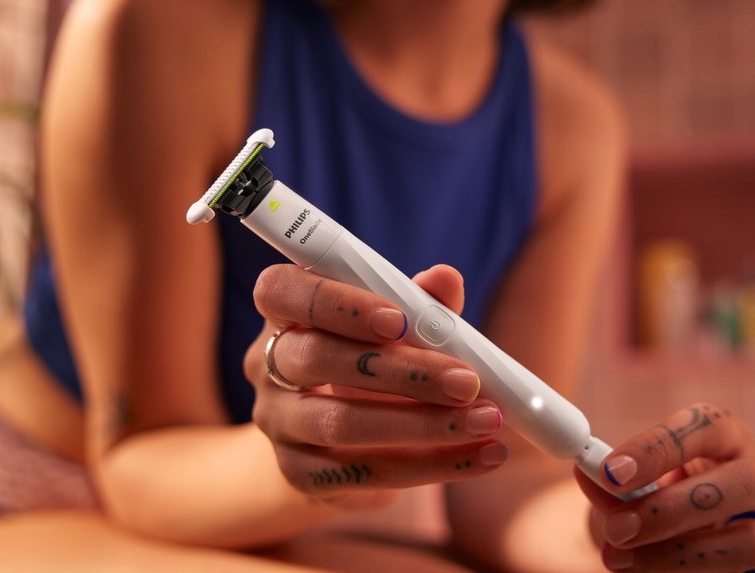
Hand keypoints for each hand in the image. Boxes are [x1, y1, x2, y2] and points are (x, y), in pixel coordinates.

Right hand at [244, 263, 506, 508]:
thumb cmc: (373, 361)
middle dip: (401, 371)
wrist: (343, 442)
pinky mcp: (300, 474)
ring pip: (340, 424)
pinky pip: (365, 473)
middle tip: (468, 381)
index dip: (337, 303)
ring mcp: (278, 424)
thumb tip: (447, 279)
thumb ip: (420, 302)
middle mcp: (267, 365)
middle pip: (317, 359)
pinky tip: (482, 456)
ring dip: (424, 425)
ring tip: (487, 421)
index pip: (282, 292)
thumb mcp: (397, 327)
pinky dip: (434, 465)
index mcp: (284, 312)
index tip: (400, 319)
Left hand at [576, 403, 754, 571]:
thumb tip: (589, 474)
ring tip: (616, 559)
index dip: (659, 448)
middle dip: (674, 509)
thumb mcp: (627, 478)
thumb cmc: (646, 488)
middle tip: (617, 528)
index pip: (709, 425)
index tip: (610, 471)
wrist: (660, 529)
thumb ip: (612, 478)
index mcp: (725, 435)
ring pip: (750, 542)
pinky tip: (635, 571)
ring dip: (677, 555)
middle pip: (745, 483)